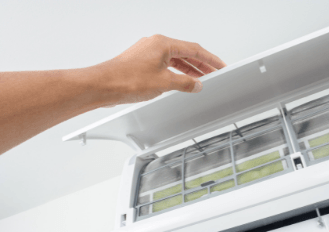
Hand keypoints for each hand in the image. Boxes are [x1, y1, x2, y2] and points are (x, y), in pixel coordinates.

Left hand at [97, 34, 225, 105]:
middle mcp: (155, 45)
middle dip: (201, 64)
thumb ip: (185, 83)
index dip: (210, 59)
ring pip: (175, 59)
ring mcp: (147, 53)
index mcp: (162, 43)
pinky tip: (181, 81)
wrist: (103, 86)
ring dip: (189, 69)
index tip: (220, 65)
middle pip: (185, 53)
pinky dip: (176, 72)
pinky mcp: (141, 63)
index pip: (194, 49)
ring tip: (201, 79)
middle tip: (214, 73)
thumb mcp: (164, 83)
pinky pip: (165, 65)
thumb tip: (196, 84)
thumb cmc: (126, 80)